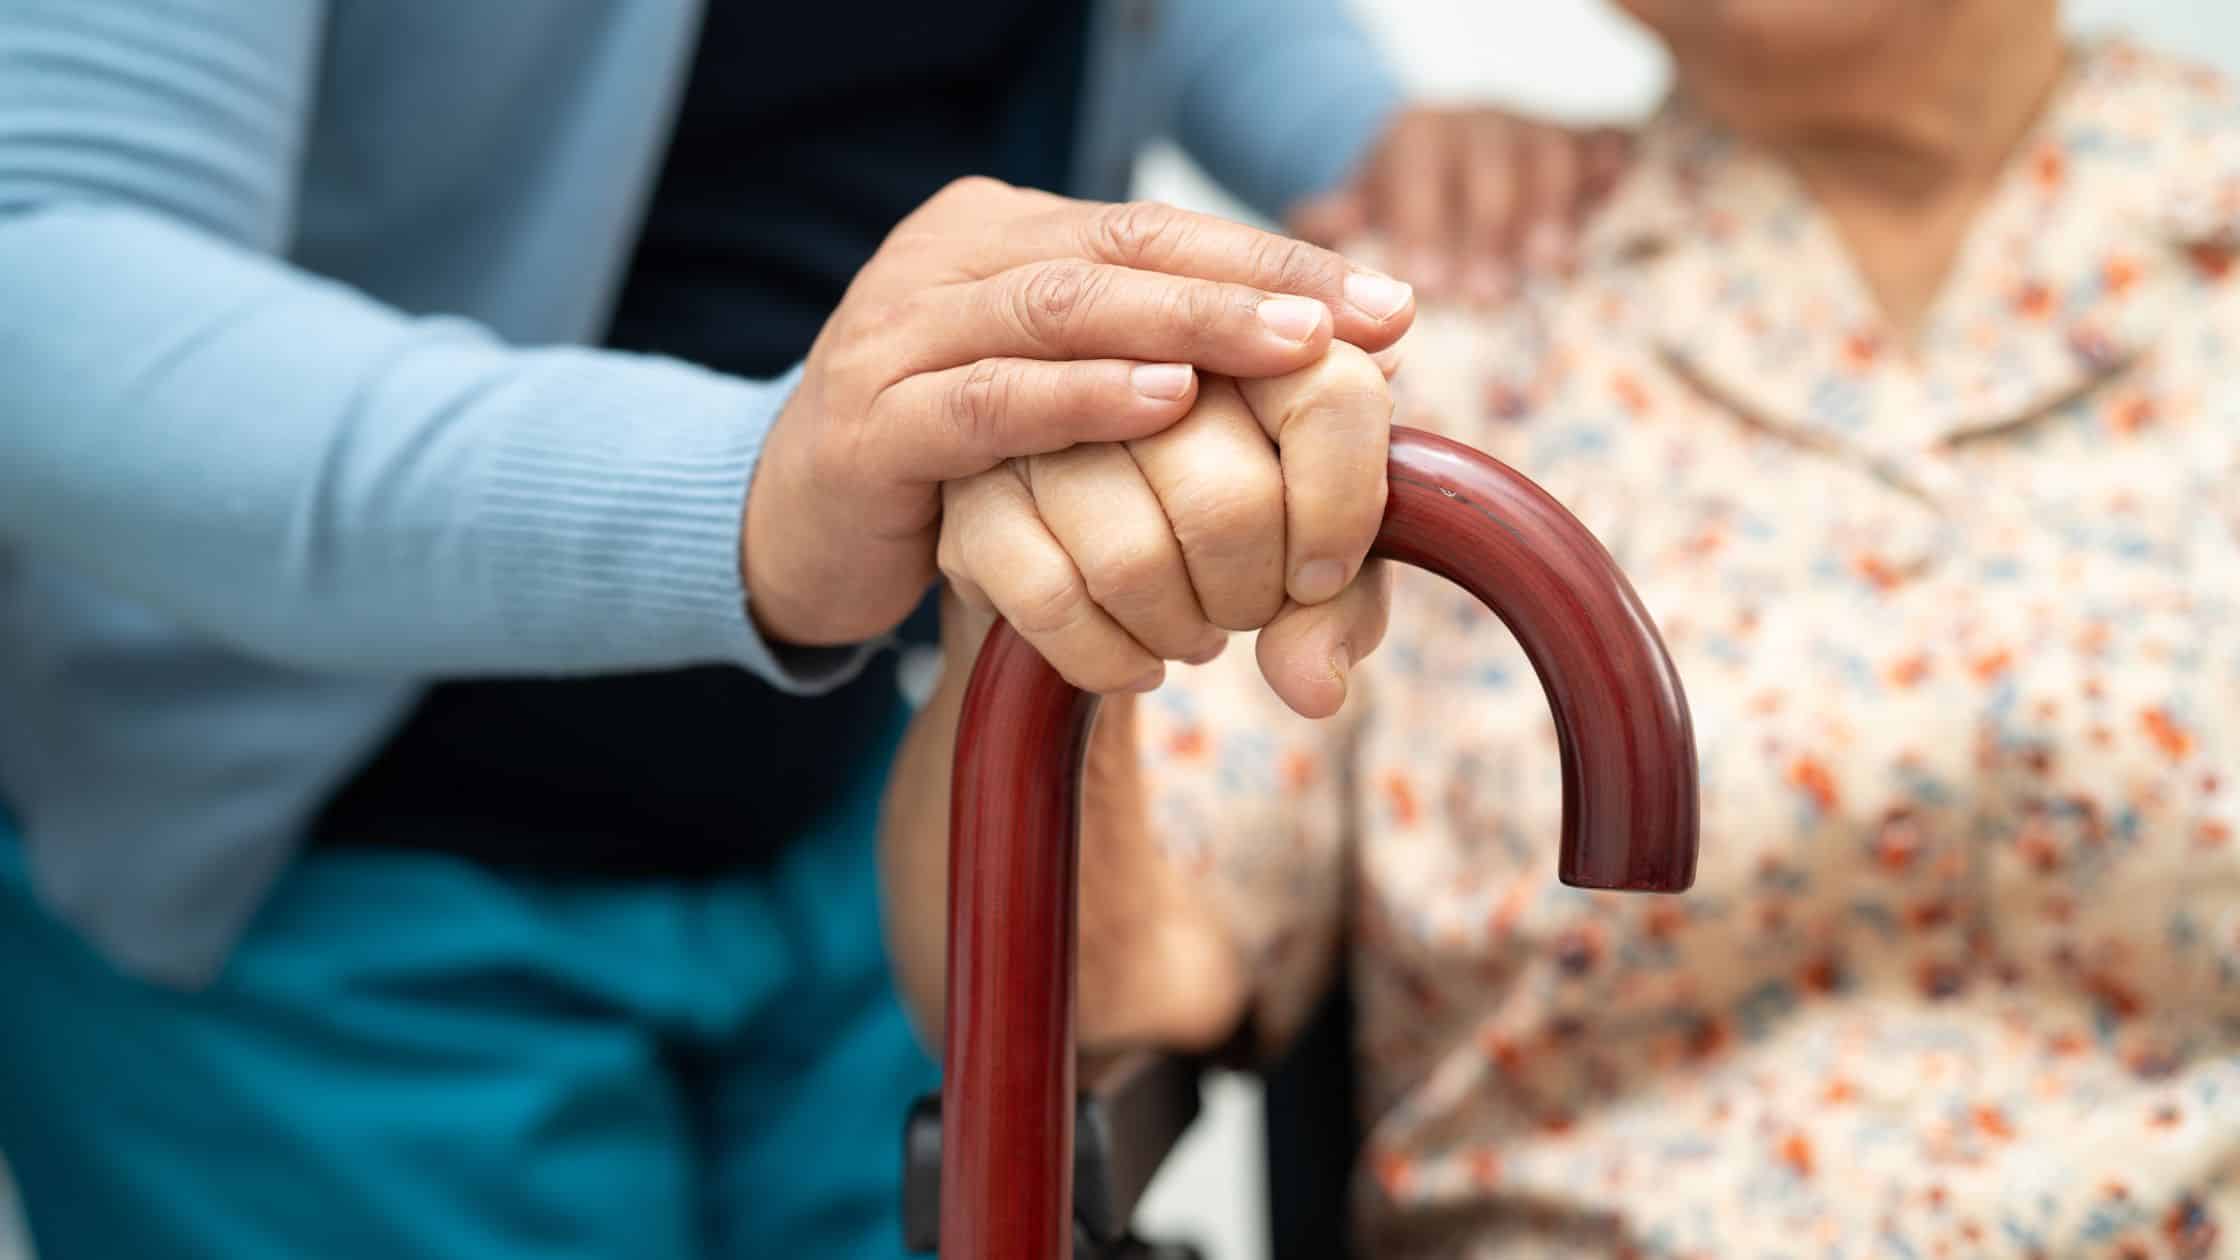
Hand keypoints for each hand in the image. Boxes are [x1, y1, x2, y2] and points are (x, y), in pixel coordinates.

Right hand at [744, 178, 1416, 646]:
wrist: (784, 530)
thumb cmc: (947, 467)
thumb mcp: (1055, 399)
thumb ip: (1154, 366)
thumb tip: (1330, 366)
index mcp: (999, 236)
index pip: (1154, 228)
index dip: (1273, 258)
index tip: (1388, 304)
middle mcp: (945, 260)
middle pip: (1117, 251)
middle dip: (1251, 283)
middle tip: (1359, 317)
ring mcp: (896, 334)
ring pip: (1058, 308)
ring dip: (1185, 326)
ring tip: (1292, 346)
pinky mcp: (868, 425)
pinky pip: (987, 401)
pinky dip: (1082, 398)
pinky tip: (1166, 402)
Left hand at [1289, 106, 1630, 303]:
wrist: (1435, 160)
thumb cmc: (1391, 209)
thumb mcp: (1351, 211)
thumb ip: (1330, 224)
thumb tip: (1317, 225)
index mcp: (1415, 136)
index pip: (1420, 174)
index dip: (1426, 227)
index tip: (1429, 287)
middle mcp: (1475, 124)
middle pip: (1488, 168)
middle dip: (1488, 232)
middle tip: (1485, 298)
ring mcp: (1530, 129)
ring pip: (1548, 155)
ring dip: (1551, 212)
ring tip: (1549, 269)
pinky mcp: (1578, 141)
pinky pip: (1601, 145)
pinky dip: (1609, 169)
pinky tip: (1615, 198)